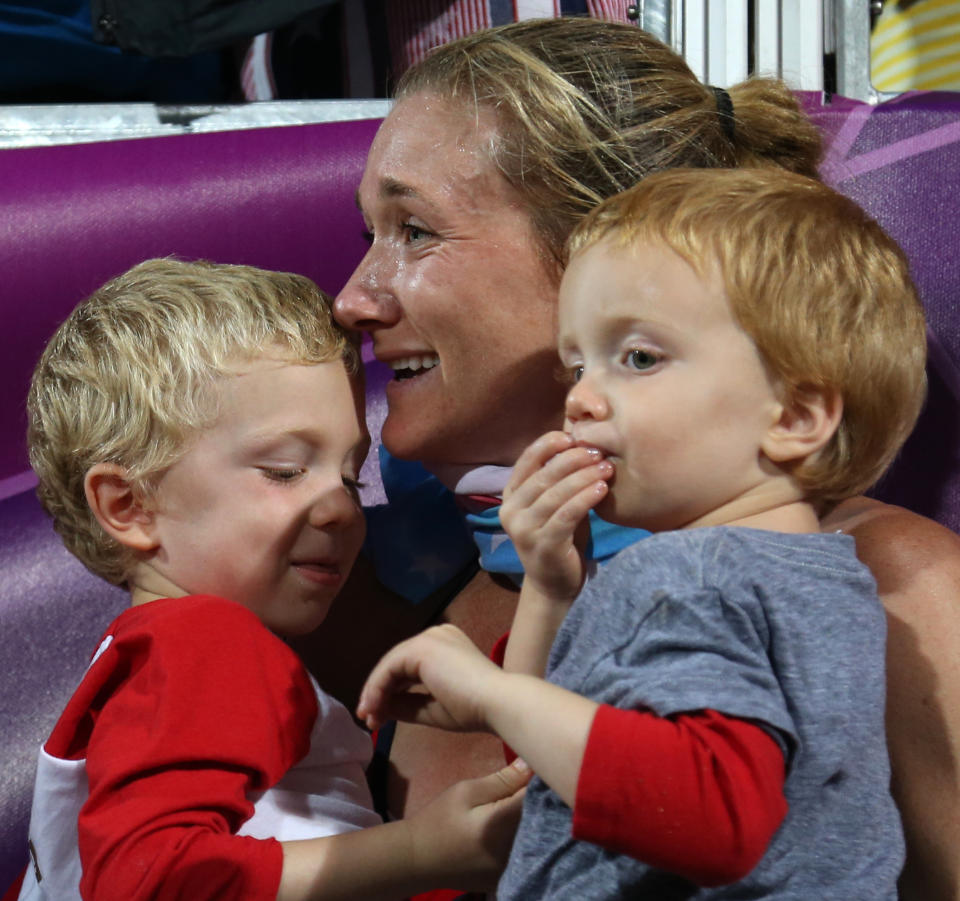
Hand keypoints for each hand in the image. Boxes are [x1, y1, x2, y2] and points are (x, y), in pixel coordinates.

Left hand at [357, 624, 502, 732]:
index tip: (379, 719)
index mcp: (446, 646)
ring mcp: (429, 638)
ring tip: (369, 719)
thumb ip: (407, 704)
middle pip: (397, 664)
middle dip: (379, 694)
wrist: (497, 702)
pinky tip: (373, 709)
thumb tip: (380, 708)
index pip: (409, 667)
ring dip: (375, 693)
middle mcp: (436, 635)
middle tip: (370, 721)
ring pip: (390, 665)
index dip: (390, 692)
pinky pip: (390, 668)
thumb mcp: (433, 708)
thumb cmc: (474, 708)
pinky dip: (377, 689)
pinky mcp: (421, 647)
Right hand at [405, 758, 531, 892]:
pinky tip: (519, 825)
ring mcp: (513, 867)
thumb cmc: (440, 820)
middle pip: (544, 818)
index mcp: (504, 824)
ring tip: (529, 801)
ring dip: (538, 816)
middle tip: (536, 780)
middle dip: (544, 798)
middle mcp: (515, 849)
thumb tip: (532, 763)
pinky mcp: (508, 877)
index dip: (544, 778)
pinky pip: (528, 851)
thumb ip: (502, 780)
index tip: (541, 764)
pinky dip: (528, 836)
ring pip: (538, 835)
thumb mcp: (467, 791)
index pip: (538, 797)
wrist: (418, 860)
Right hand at [501, 431, 611, 601]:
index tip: (572, 436)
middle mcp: (511, 512)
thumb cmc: (558, 537)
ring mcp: (524, 530)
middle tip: (598, 452)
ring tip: (606, 468)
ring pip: (555, 495)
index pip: (526, 461)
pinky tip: (601, 489)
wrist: (554, 584)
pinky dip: (584, 499)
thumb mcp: (553, 504)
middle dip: (573, 460)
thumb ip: (558, 480)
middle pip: (543, 476)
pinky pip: (566, 515)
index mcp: (510, 496)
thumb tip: (581, 445)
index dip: (548, 445)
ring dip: (583, 477)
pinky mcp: (543, 545)